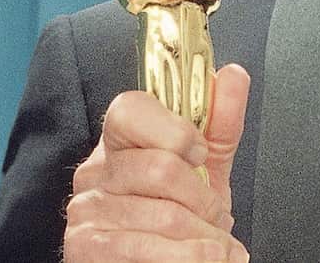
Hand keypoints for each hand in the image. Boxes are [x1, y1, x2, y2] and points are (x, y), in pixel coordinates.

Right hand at [64, 64, 250, 261]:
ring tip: (217, 246)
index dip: (174, 130)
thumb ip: (221, 121)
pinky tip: (202, 259)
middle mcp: (95, 171)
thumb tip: (233, 74)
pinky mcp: (85, 249)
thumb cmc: (182, 212)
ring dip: (206, 237)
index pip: (129, 110)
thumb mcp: (207, 166)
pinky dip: (189, 258)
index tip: (200, 153)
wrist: (164, 261)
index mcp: (120, 140)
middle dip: (204, 199)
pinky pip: (146, 249)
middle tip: (216, 216)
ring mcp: (86, 210)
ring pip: (164, 215)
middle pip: (160, 168)